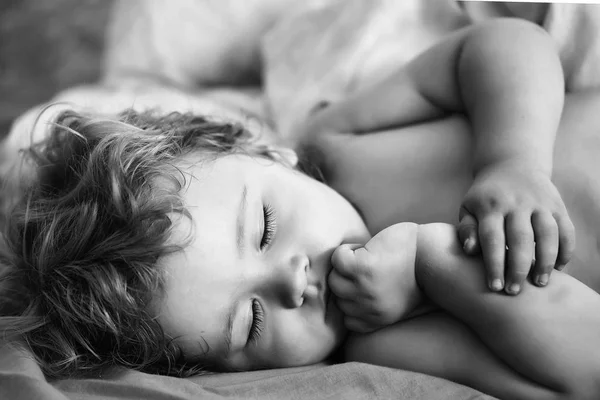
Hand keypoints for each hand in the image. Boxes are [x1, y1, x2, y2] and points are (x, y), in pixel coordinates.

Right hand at [329, 222, 423, 332]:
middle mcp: (371, 308)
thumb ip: (372, 307)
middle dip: (349, 280)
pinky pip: (338, 260)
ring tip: (365, 257)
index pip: (347, 318)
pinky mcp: (362, 267)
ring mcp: (365, 288)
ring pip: (335, 279)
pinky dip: (345, 251)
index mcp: (379, 319)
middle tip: (367, 266)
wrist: (431, 253)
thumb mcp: (395, 301)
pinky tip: (362, 248)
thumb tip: (343, 300)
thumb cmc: (414, 272)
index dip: (353, 299)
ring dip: (346, 266)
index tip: (366, 284)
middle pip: (339, 297)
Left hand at [458, 161, 575, 294]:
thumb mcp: (468, 207)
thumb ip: (467, 229)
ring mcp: (539, 203)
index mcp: (490, 206)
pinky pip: (566, 229)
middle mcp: (516, 204)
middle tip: (514, 291)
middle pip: (520, 239)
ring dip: (546, 261)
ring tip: (540, 283)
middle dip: (518, 268)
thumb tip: (470, 250)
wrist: (511, 165)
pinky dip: (566, 250)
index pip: (492, 238)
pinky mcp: (557, 205)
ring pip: (548, 234)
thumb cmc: (484, 197)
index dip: (494, 264)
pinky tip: (560, 268)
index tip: (494, 287)